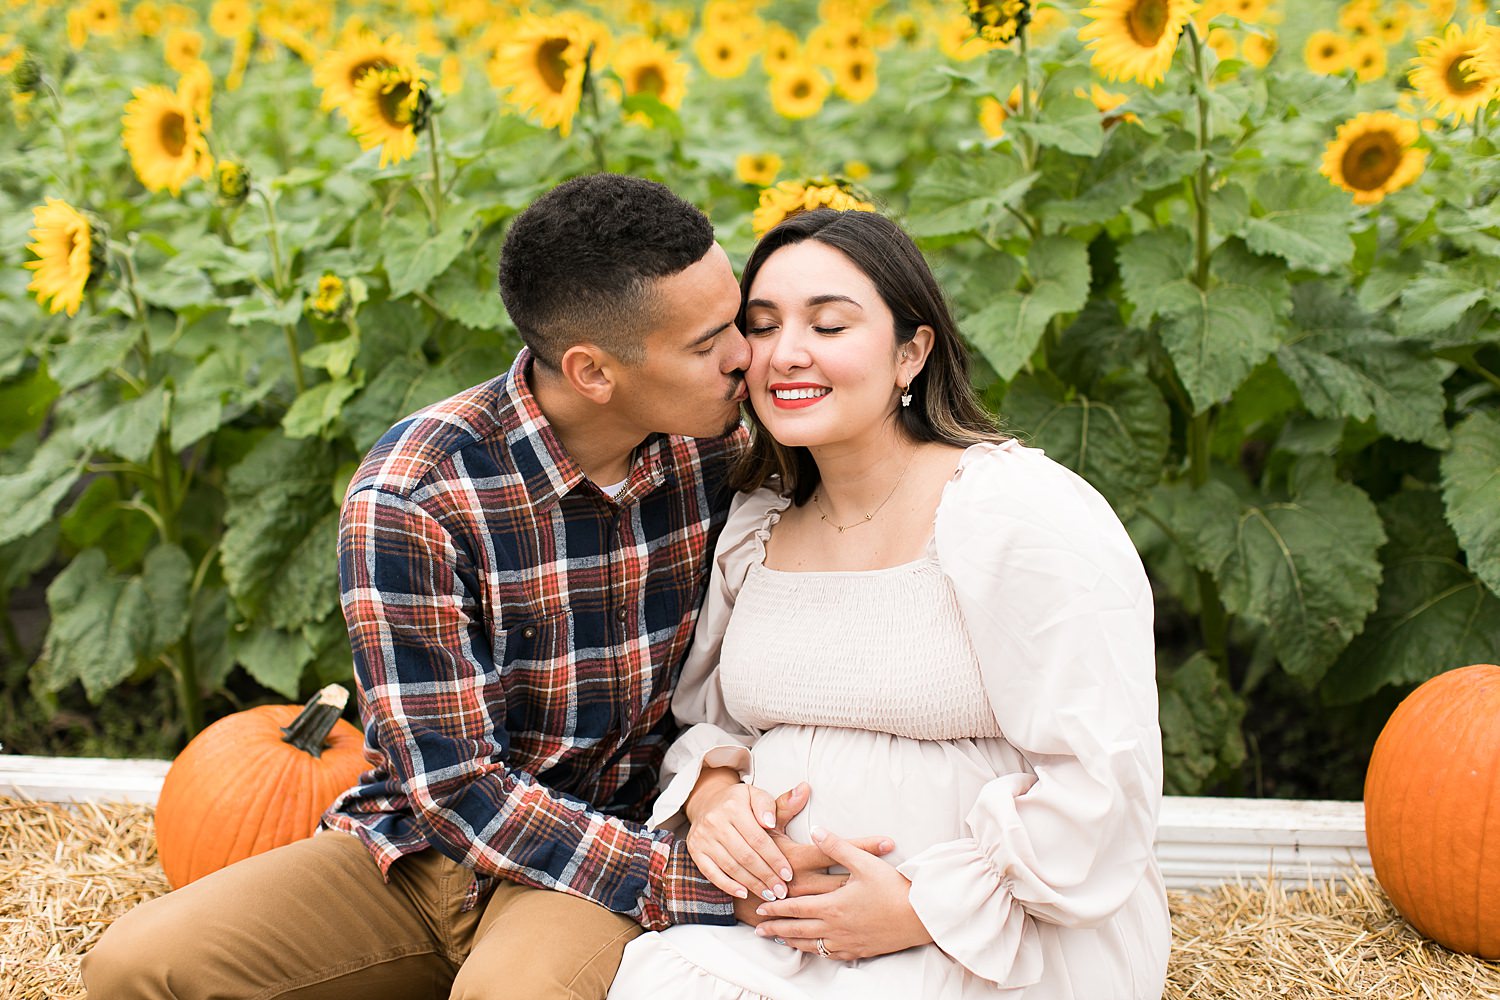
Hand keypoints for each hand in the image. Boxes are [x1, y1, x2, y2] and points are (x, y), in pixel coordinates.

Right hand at [685, 776, 808, 901]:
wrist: (706, 802)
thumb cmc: (740, 802)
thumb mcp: (758, 796)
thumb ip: (781, 801)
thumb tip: (801, 794)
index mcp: (734, 806)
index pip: (758, 839)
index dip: (774, 858)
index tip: (788, 874)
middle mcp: (715, 821)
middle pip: (745, 855)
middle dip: (765, 876)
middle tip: (781, 891)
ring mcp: (703, 837)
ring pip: (730, 866)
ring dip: (751, 883)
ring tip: (768, 894)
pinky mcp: (695, 850)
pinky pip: (711, 873)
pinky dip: (727, 885)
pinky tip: (744, 893)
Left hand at [752, 827, 933, 960]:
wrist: (920, 916)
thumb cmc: (893, 887)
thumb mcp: (864, 861)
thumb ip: (837, 845)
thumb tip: (816, 829)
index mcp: (832, 905)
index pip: (795, 908)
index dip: (775, 908)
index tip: (760, 908)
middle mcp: (835, 927)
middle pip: (797, 930)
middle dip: (776, 929)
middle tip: (758, 929)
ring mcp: (847, 941)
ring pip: (811, 945)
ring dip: (791, 942)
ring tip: (778, 941)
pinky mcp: (860, 950)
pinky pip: (830, 954)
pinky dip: (816, 951)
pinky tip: (814, 949)